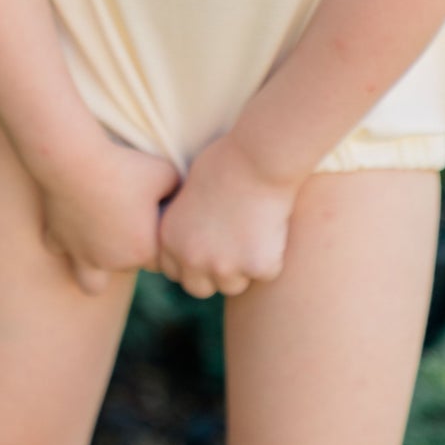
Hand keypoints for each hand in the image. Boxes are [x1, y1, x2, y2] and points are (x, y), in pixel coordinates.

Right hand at [38, 134, 182, 296]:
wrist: (77, 161)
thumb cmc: (125, 167)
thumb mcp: (166, 174)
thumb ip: (178, 191)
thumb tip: (184, 198)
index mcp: (142, 251)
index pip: (162, 260)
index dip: (164, 241)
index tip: (163, 219)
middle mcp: (112, 262)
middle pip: (131, 267)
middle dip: (136, 251)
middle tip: (137, 219)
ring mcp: (81, 254)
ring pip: (92, 284)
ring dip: (100, 272)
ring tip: (106, 248)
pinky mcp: (56, 238)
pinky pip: (60, 250)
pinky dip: (65, 241)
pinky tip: (72, 222)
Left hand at [156, 133, 297, 298]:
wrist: (257, 156)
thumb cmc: (225, 161)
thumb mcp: (189, 194)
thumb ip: (186, 224)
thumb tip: (193, 240)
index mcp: (170, 240)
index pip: (175, 272)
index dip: (192, 262)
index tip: (208, 246)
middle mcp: (192, 259)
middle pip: (200, 288)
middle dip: (214, 273)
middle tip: (232, 247)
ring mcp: (225, 267)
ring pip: (234, 285)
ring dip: (243, 268)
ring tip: (253, 232)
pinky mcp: (258, 267)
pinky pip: (266, 273)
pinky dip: (272, 256)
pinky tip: (273, 226)